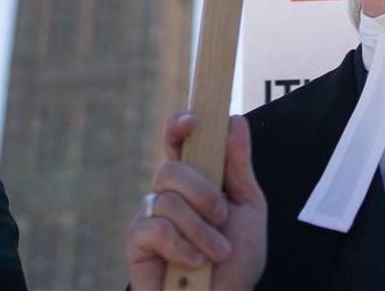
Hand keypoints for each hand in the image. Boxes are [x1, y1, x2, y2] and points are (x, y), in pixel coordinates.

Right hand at [126, 112, 266, 290]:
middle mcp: (166, 193)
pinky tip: (193, 264)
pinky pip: (156, 228)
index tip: (192, 121)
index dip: (177, 125)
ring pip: (168, 200)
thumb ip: (240, 167)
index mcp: (192, 181)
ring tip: (216, 253)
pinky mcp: (136, 242)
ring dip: (202, 231)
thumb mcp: (249, 210)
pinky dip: (183, 248)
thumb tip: (235, 120)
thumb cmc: (235, 263)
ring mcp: (149, 216)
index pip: (176, 141)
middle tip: (223, 219)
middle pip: (171, 168)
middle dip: (204, 194)